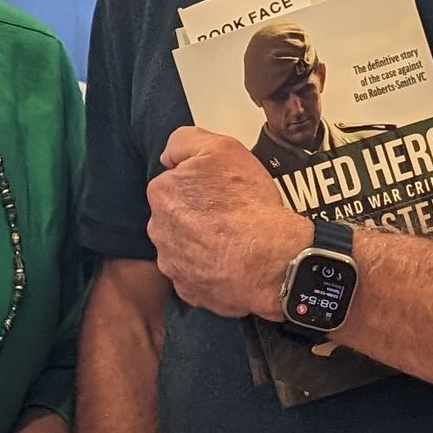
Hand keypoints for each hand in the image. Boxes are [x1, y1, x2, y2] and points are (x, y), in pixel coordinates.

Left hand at [147, 126, 309, 318]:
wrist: (273, 261)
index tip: (221, 189)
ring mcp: (171, 264)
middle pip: (175, 215)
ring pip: (183, 246)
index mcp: (162, 194)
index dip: (199, 182)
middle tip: (229, 214)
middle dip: (196, 213)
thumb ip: (185, 141)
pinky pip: (194, 274)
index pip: (174, 181)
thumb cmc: (249, 204)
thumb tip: (169, 157)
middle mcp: (158, 230)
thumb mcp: (222, 148)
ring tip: (232, 241)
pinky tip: (230, 263)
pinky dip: (209, 269)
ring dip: (201, 242)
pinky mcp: (187, 290)